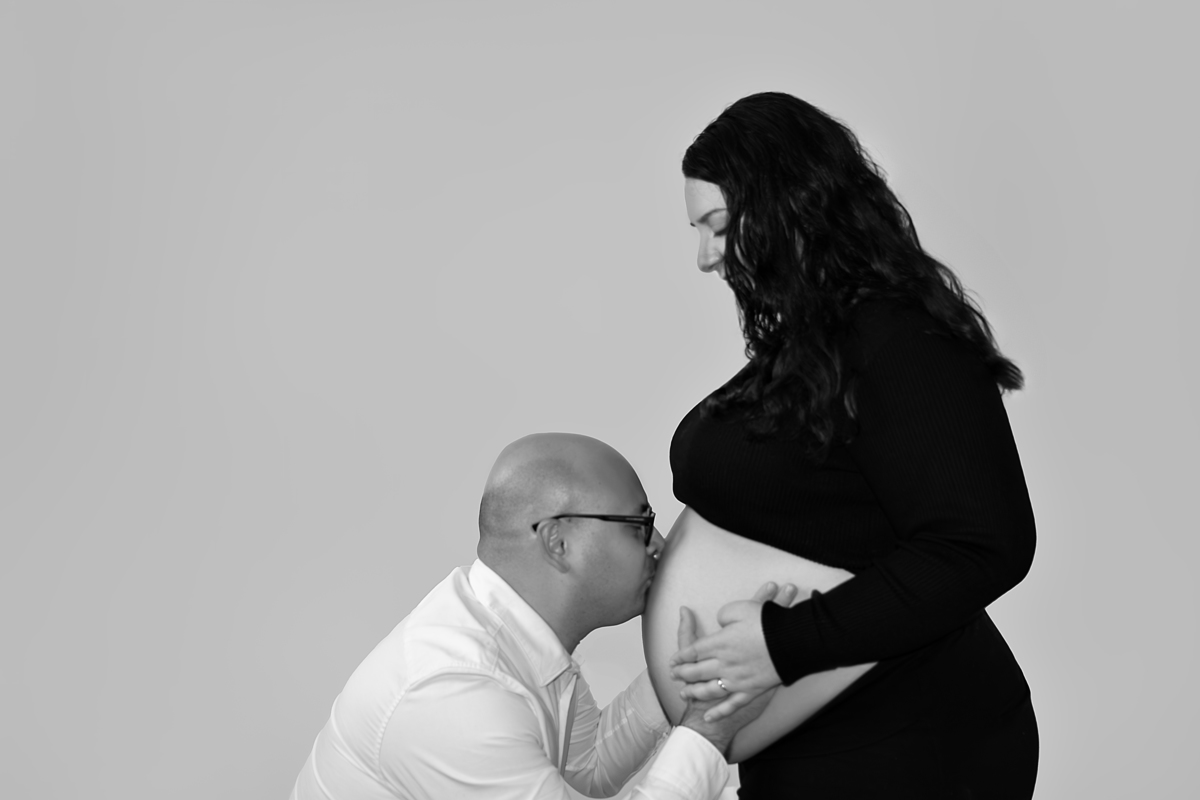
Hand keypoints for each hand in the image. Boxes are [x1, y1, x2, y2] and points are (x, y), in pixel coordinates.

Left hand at [675, 605, 775, 756]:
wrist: (793, 642)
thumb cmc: (766, 622)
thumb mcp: (740, 609)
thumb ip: (724, 615)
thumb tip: (720, 624)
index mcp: (719, 643)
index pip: (693, 651)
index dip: (681, 657)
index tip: (673, 661)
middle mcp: (724, 664)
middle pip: (696, 672)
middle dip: (682, 674)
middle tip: (673, 676)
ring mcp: (737, 680)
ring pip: (709, 690)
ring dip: (694, 692)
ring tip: (683, 693)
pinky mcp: (751, 691)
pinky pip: (731, 705)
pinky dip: (718, 712)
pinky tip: (709, 717)